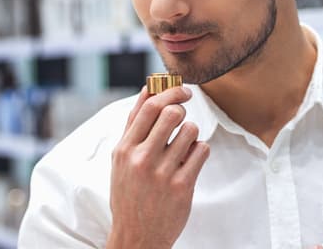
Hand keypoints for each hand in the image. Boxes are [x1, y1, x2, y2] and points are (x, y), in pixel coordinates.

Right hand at [107, 86, 209, 248]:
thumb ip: (134, 126)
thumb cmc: (129, 192)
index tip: (181, 90)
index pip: (148, 106)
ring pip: (190, 130)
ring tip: (184, 145)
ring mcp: (162, 173)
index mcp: (124, 149)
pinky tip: (191, 160)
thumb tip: (148, 88)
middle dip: (182, 109)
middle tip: (184, 114)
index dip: (169, 91)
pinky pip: (201, 150)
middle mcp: (141, 159)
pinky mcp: (182, 186)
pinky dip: (200, 151)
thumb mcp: (121, 160)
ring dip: (191, 133)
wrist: (137, 235)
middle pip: (171, 113)